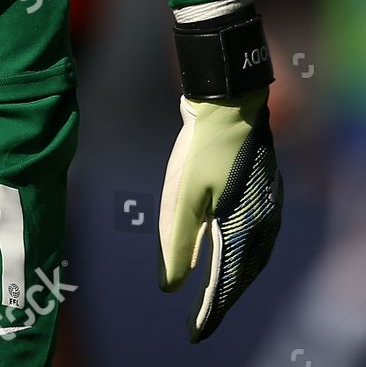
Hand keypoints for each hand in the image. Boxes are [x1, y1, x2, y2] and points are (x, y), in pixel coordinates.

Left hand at [158, 86, 282, 341]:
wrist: (228, 104)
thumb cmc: (202, 148)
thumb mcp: (183, 194)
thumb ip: (177, 241)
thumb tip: (169, 285)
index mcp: (243, 228)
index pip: (225, 282)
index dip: (209, 311)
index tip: (194, 333)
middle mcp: (262, 223)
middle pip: (242, 274)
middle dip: (222, 298)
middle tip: (202, 319)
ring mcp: (267, 208)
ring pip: (251, 257)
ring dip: (234, 278)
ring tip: (215, 294)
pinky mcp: (264, 194)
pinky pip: (254, 237)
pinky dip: (241, 254)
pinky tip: (228, 253)